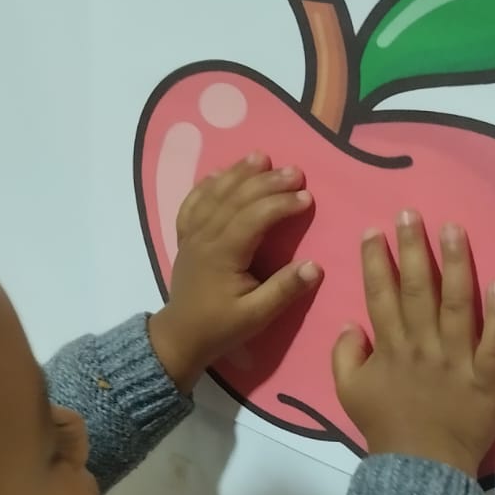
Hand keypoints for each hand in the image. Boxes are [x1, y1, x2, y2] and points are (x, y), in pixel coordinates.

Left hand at [149, 152, 322, 392]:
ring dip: (238, 173)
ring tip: (261, 156)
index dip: (280, 204)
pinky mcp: (185, 237)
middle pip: (236, 198)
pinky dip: (206, 184)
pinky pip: (192, 203)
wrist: (180, 337)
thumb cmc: (220, 327)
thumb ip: (284, 290)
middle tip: (295, 170)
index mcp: (222, 255)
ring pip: (214, 194)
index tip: (307, 197)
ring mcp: (192, 235)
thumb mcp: (256, 317)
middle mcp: (204, 237)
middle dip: (266, 181)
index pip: (254, 218)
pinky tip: (220, 172)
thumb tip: (314, 266)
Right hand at [333, 212, 494, 476]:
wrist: (421, 469)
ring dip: (455, 264)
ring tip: (453, 229)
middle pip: (417, 289)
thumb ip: (345, 356)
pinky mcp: (487, 377)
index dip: (376, 261)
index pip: (380, 295)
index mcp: (389, 348)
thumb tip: (350, 323)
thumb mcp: (349, 394)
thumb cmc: (386, 429)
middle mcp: (422, 346)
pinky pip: (494, 341)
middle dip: (412, 248)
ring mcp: (456, 360)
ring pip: (457, 304)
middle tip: (410, 213)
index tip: (375, 230)